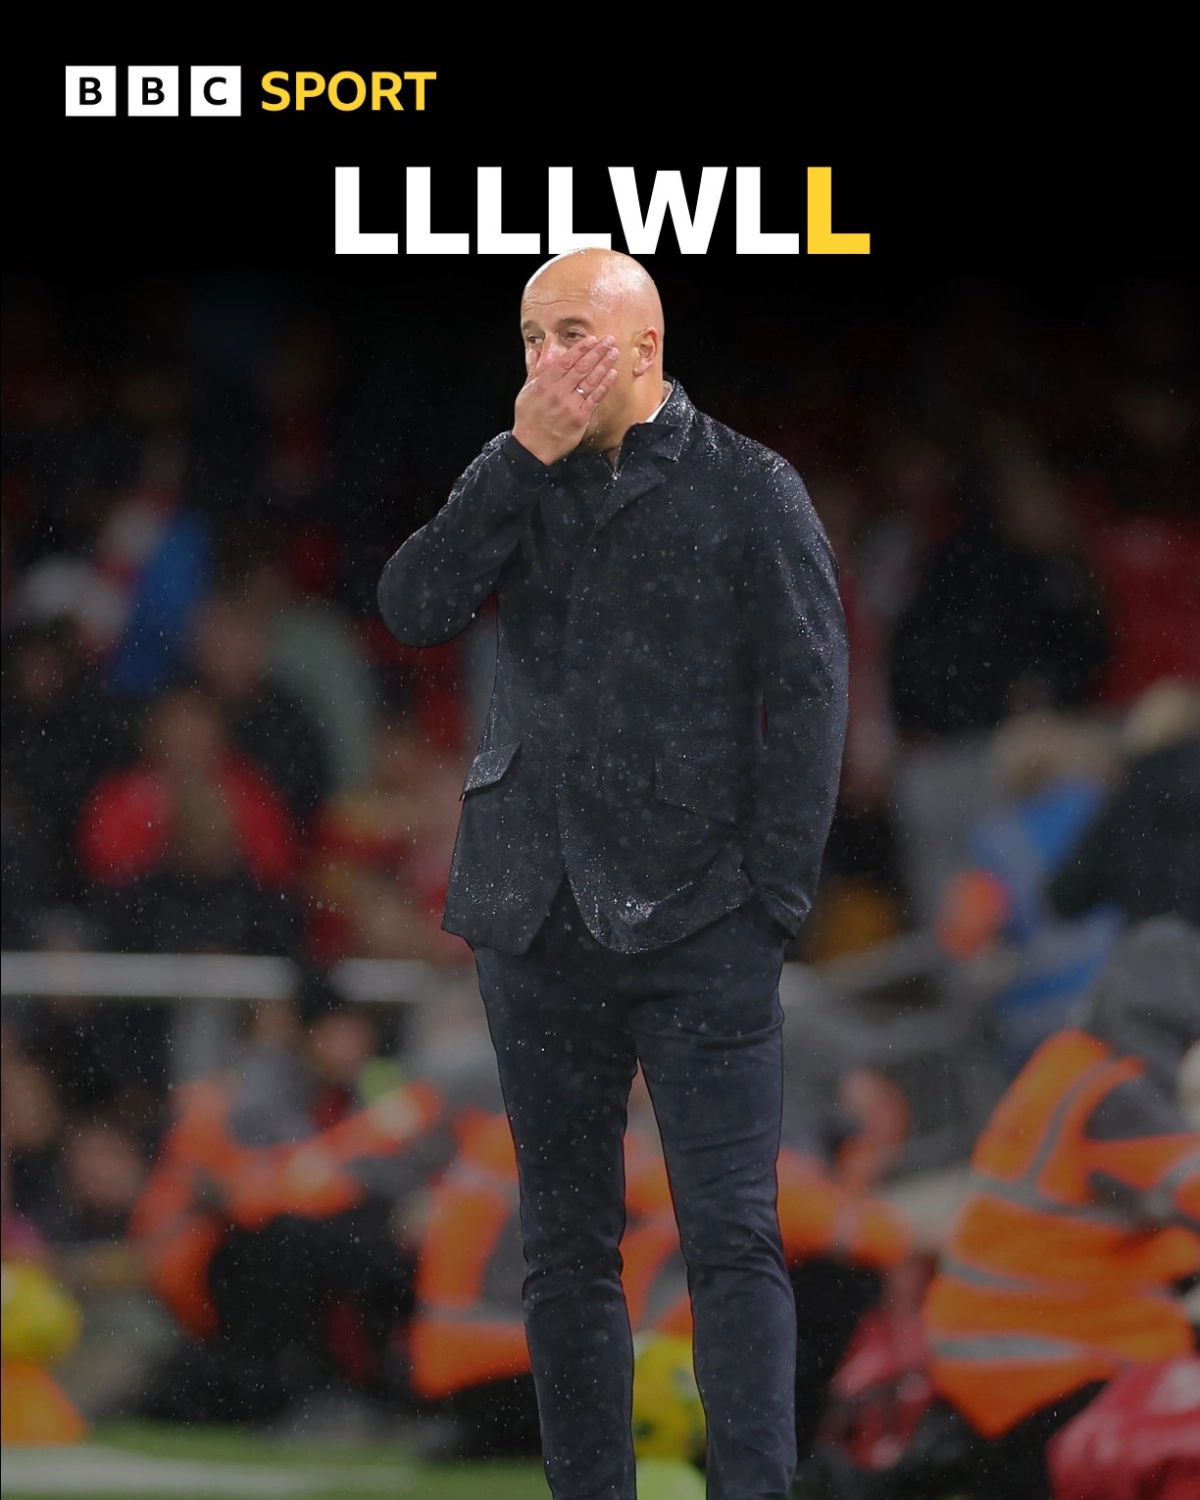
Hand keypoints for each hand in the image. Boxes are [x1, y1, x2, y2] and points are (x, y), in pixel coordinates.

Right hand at [512, 334, 619, 464]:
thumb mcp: (526, 392)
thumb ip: (534, 370)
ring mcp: (571, 405)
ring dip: (604, 365)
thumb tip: (536, 352)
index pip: (566, 361)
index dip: (580, 349)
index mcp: (545, 383)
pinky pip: (595, 398)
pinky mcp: (580, 418)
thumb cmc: (528, 419)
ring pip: (591, 381)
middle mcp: (559, 392)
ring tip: (614, 353)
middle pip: (582, 368)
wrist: (532, 447)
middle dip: (597, 352)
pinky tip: (612, 374)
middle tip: (609, 341)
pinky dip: (605, 385)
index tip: (591, 339)